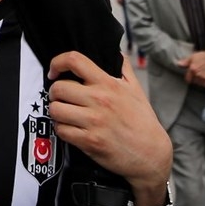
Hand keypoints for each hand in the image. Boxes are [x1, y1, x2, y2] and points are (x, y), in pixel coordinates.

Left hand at [48, 52, 171, 205]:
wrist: (150, 153)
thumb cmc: (143, 120)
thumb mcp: (136, 89)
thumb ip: (124, 68)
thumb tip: (116, 52)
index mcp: (108, 83)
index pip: (75, 61)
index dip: (57, 62)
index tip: (54, 70)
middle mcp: (99, 100)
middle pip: (59, 88)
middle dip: (54, 92)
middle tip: (59, 96)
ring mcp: (93, 122)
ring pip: (56, 110)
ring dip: (56, 111)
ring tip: (63, 112)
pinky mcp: (89, 142)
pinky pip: (61, 131)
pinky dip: (61, 129)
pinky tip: (69, 128)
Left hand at [176, 49, 204, 86]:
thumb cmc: (204, 56)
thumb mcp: (193, 56)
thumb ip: (185, 61)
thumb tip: (178, 64)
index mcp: (193, 69)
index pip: (187, 79)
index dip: (189, 77)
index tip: (190, 75)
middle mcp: (198, 75)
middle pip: (193, 81)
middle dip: (195, 78)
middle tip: (198, 72)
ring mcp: (204, 78)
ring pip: (199, 83)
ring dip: (199, 80)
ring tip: (203, 73)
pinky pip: (204, 84)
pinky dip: (204, 82)